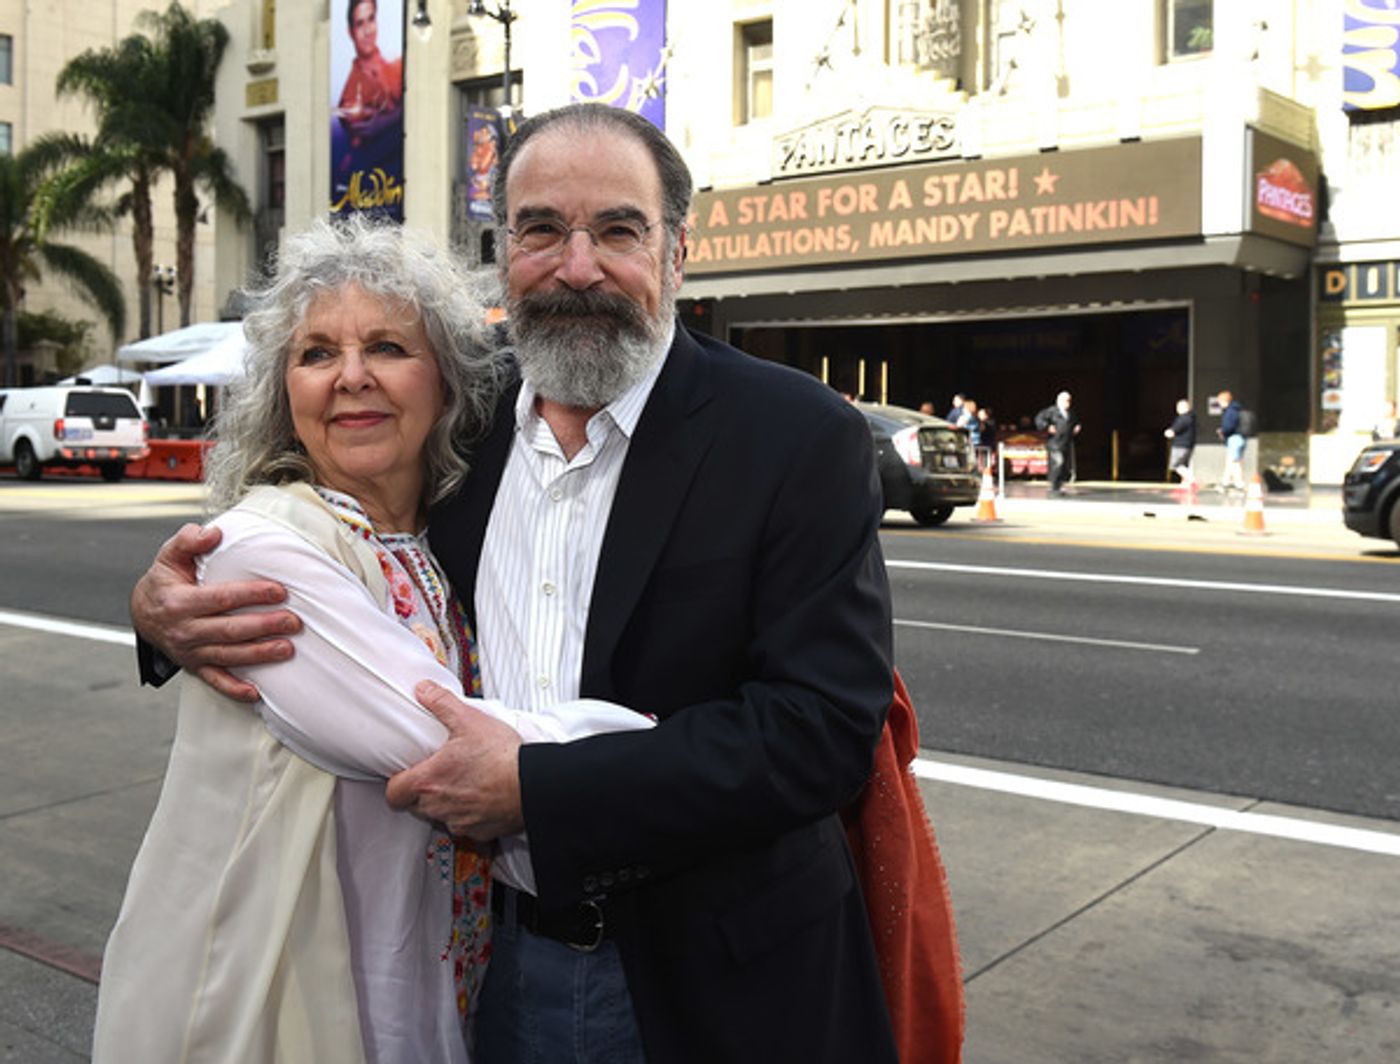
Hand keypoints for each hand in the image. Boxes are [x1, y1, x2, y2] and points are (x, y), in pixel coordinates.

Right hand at [130, 523, 299, 701]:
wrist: (142, 612)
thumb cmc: (165, 581)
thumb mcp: (170, 556)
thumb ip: (188, 541)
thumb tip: (212, 533)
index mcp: (179, 602)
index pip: (222, 598)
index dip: (252, 594)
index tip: (279, 591)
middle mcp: (184, 630)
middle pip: (230, 629)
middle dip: (264, 626)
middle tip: (294, 622)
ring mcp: (190, 652)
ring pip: (229, 655)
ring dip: (260, 654)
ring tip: (287, 649)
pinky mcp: (195, 666)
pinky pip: (216, 681)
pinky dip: (234, 689)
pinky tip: (256, 692)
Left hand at [385, 681, 524, 840]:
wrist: (534, 784)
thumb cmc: (503, 758)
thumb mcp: (469, 720)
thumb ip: (441, 703)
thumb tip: (423, 691)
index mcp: (429, 781)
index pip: (393, 793)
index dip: (397, 783)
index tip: (406, 774)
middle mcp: (439, 807)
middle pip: (416, 805)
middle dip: (423, 791)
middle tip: (439, 773)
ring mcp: (459, 822)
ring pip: (441, 816)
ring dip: (447, 803)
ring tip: (464, 782)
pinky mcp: (479, 832)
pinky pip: (466, 826)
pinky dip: (470, 814)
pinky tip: (482, 797)